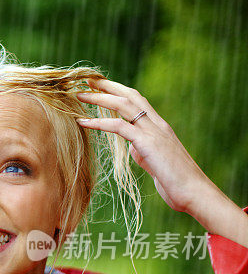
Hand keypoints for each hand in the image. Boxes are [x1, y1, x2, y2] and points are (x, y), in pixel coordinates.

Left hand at [75, 77, 211, 213]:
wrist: (194, 192)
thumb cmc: (175, 181)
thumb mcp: (155, 161)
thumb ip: (144, 150)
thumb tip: (133, 147)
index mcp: (160, 127)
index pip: (138, 100)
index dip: (118, 91)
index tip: (100, 86)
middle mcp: (158, 124)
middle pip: (131, 96)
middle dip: (108, 86)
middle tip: (88, 81)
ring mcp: (154, 132)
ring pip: (124, 105)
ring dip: (100, 98)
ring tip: (80, 96)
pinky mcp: (148, 143)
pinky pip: (119, 127)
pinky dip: (99, 122)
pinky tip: (82, 122)